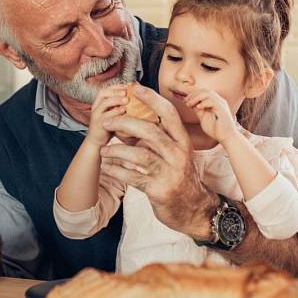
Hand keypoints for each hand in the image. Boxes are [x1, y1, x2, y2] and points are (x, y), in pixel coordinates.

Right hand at [86, 85, 127, 146]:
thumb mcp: (114, 113)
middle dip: (115, 91)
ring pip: (104, 103)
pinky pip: (106, 116)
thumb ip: (120, 106)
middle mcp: (96, 106)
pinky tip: (123, 111)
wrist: (97, 141)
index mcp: (99, 102)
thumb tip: (136, 98)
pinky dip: (115, 112)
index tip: (127, 85)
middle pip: (103, 93)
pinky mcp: (98, 124)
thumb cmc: (108, 126)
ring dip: (116, 100)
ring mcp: (96, 115)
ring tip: (126, 100)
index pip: (106, 89)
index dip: (116, 86)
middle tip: (126, 91)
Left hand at [98, 85, 219, 240]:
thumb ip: (152, 139)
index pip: (168, 114)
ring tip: (103, 151)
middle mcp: (178, 154)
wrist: (194, 209)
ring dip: (116, 151)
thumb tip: (124, 122)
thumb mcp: (172, 154)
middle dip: (125, 123)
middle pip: (150, 131)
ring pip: (139, 155)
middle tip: (106, 122)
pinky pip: (133, 177)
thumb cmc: (178, 176)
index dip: (151, 98)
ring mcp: (170, 173)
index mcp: (183, 141)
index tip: (134, 88)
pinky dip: (116, 171)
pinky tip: (107, 167)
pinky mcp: (160, 190)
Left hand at [186, 88, 237, 143]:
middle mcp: (219, 101)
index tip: (185, 101)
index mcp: (215, 102)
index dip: (193, 94)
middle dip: (194, 94)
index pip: (203, 92)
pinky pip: (213, 101)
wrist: (226, 138)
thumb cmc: (216, 129)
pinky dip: (204, 103)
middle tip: (186, 101)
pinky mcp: (223, 109)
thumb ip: (198, 110)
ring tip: (190, 104)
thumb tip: (190, 103)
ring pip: (208, 93)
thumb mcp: (203, 118)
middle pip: (205, 90)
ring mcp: (221, 104)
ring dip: (197, 97)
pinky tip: (198, 107)